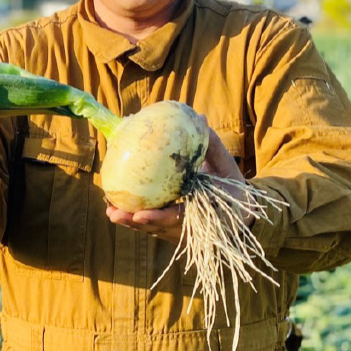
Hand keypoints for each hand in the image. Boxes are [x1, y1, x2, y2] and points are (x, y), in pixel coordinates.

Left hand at [105, 117, 250, 240]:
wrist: (240, 214)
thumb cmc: (231, 187)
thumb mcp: (227, 168)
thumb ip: (212, 147)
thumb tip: (198, 117)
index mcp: (209, 215)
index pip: (182, 219)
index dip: (161, 218)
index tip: (140, 215)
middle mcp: (193, 228)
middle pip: (161, 228)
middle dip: (137, 223)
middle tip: (115, 213)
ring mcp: (181, 233)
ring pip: (153, 230)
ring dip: (131, 223)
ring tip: (111, 213)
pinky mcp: (173, 233)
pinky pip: (151, 228)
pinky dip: (134, 220)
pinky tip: (115, 209)